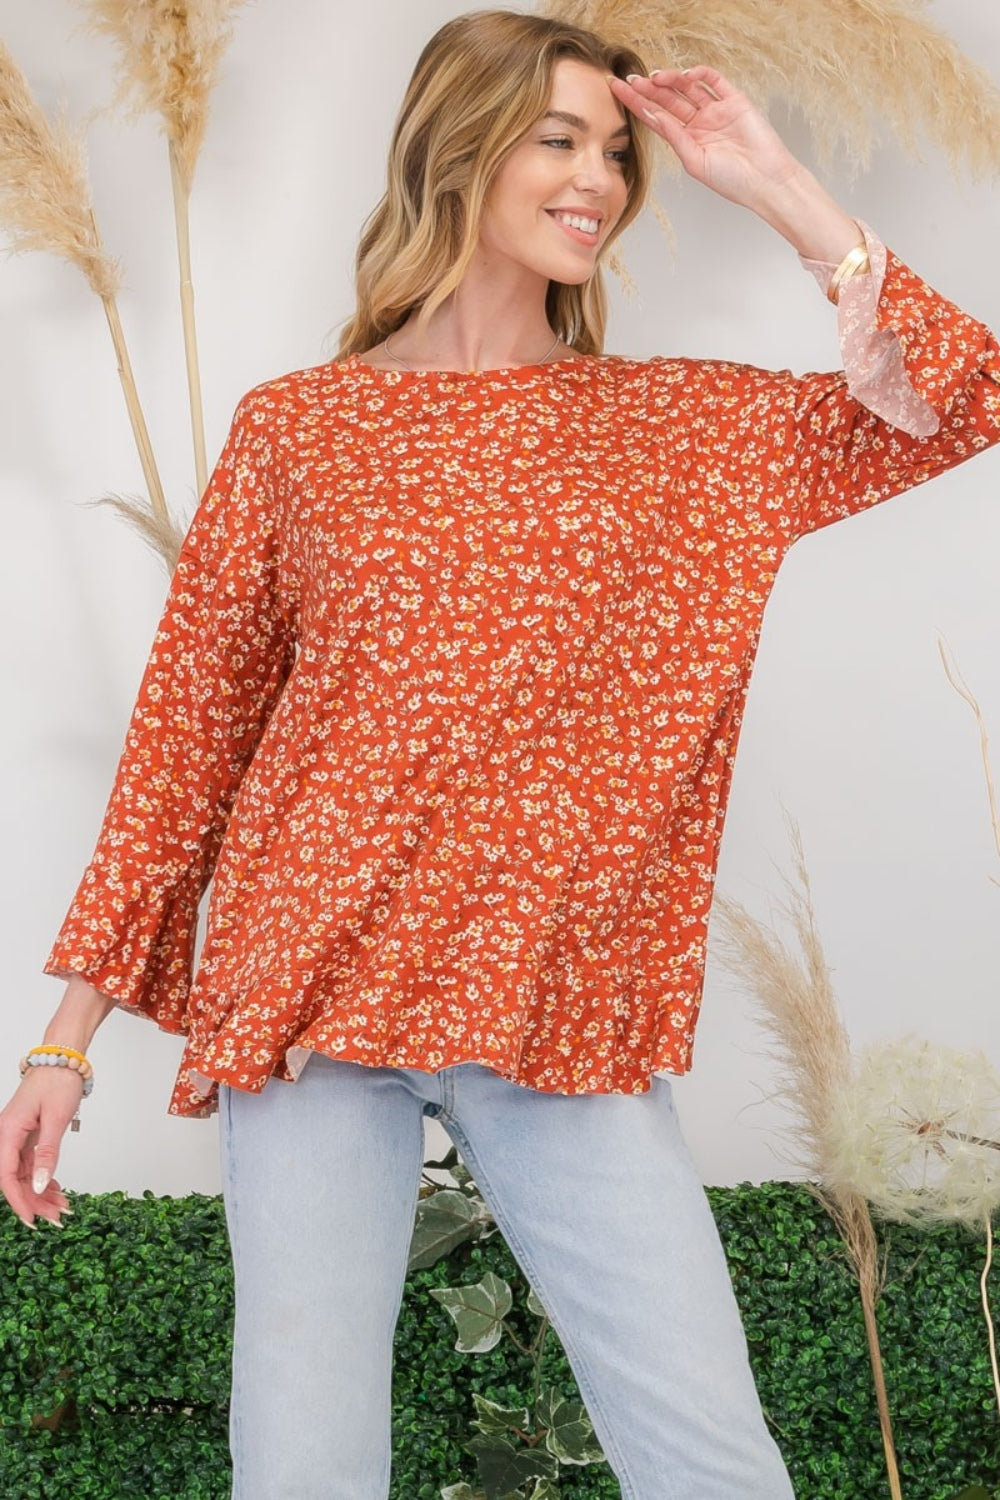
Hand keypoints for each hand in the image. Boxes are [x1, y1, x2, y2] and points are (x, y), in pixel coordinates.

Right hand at [0, 1070, 77, 1227]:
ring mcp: (17, 1137)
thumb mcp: (56, 1118)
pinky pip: (30, 1164)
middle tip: (56, 1218)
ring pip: (24, 1174)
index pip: (7, 1176)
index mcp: (8, 1132)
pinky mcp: (27, 1136)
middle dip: (34, 1201)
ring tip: (61, 1208)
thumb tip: (40, 1186)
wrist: (63, 1058)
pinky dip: (43, 1178)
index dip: (19, 1201)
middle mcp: (7, 1136)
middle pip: (15, 1179)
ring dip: (40, 1192)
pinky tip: (56, 1190)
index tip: (32, 1220)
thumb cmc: (58, 1080)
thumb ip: (47, 1153)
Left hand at [610, 66, 802, 212]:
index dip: (637, 103)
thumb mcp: (694, 160)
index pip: (656, 116)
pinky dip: (700, 75)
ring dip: (671, 79)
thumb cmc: (732, 180)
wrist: (765, 181)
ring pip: (688, 88)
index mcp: (687, 139)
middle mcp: (699, 122)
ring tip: (655, 77)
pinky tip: (686, 75)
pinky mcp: (734, 101)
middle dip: (648, 89)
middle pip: (668, 100)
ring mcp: (716, 110)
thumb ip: (674, 136)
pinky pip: (714, 81)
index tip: (617, 91)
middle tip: (629, 80)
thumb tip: (653, 116)